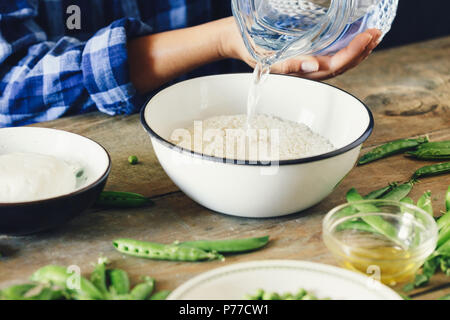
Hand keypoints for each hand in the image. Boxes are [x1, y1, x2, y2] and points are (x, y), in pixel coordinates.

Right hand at [220, 17, 381, 80]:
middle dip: (362, 51)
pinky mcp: (306, 53)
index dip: (354, 52)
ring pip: (339, 60)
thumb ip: (287, 64)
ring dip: (358, 49)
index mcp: (301, 70)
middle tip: (378, 32)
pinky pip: (331, 53)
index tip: (368, 36)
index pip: (334, 65)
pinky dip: (347, 45)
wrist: (237, 38)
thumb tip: (312, 67)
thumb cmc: (250, 44)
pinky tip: (355, 36)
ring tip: (373, 34)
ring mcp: (308, 61)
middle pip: (342, 65)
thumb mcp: (265, 55)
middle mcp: (308, 68)